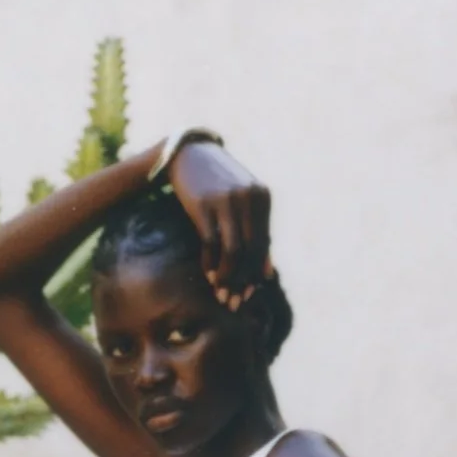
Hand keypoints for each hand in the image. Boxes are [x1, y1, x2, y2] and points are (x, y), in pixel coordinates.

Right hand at [168, 139, 273, 309]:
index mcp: (262, 197)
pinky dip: (210, 263)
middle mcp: (248, 198)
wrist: (188, 154)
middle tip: (233, 302)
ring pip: (233, 251)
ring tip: (220, 293)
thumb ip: (257, 232)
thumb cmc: (218, 183)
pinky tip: (208, 274)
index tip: (248, 295)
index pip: (263, 245)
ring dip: (227, 277)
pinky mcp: (203, 204)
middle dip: (242, 281)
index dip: (256, 274)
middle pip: (250, 251)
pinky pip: (211, 243)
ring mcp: (226, 200)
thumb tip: (268, 273)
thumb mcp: (242, 202)